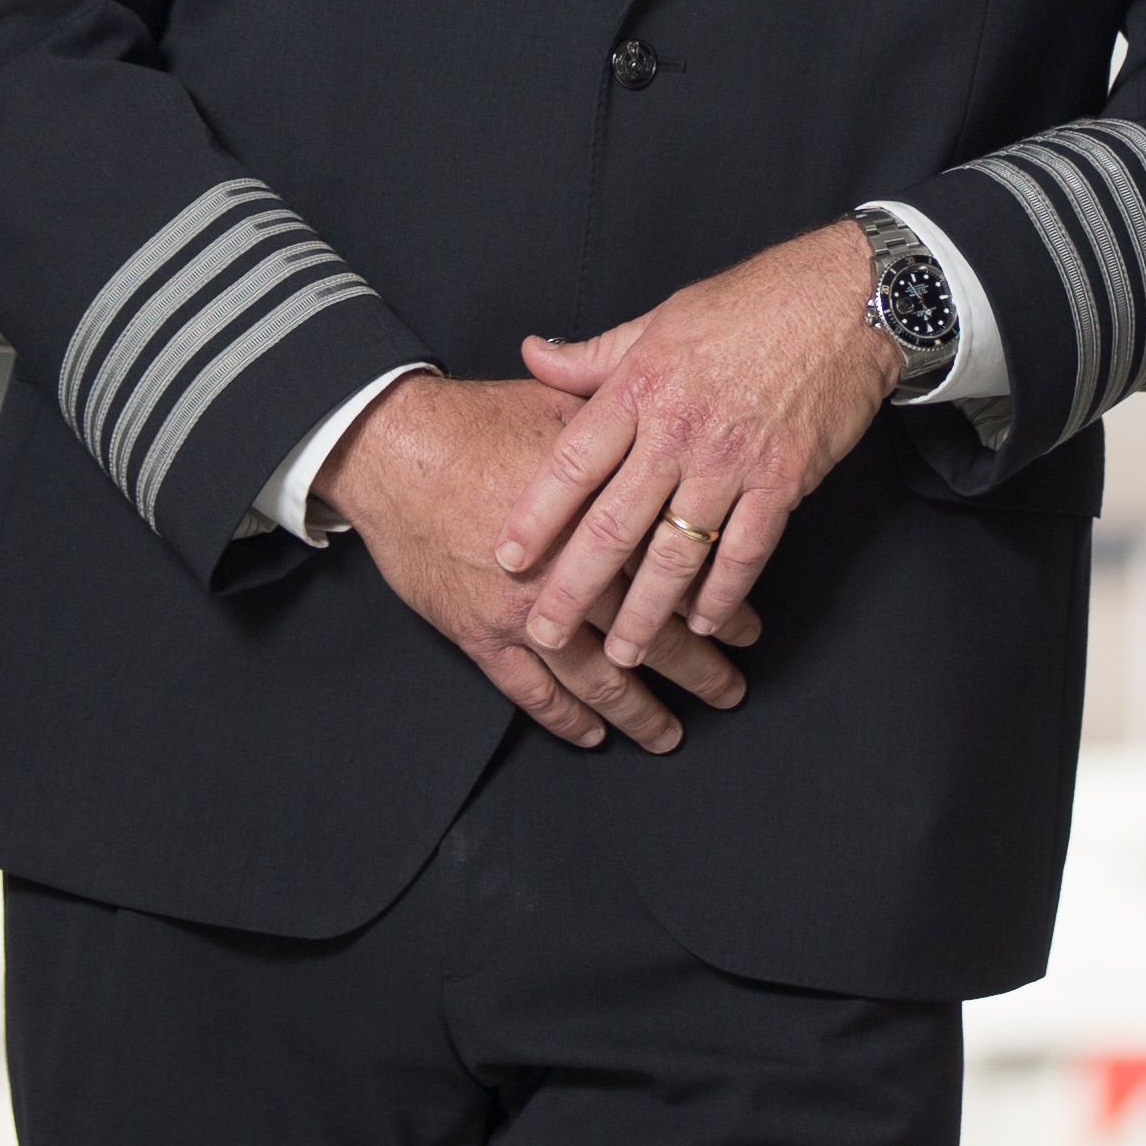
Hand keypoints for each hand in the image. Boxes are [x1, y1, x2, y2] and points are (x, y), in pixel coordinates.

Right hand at [321, 376, 744, 754]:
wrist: (394, 448)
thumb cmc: (478, 421)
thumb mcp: (565, 410)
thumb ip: (625, 434)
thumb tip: (675, 429)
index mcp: (601, 518)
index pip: (675, 574)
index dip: (717, 604)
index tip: (750, 628)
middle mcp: (570, 573)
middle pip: (648, 634)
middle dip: (697, 669)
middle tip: (731, 691)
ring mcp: (523, 612)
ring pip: (596, 679)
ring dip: (639, 713)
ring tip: (671, 735)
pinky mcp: (479, 635)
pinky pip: (530, 693)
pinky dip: (564, 720)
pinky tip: (592, 735)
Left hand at [503, 221, 896, 667]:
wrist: (846, 301)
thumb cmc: (751, 302)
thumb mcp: (660, 317)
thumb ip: (595, 354)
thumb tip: (533, 354)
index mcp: (641, 386)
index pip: (572, 463)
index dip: (537, 516)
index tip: (508, 557)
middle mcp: (679, 430)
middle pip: (613, 524)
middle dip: (574, 587)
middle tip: (544, 631)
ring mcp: (733, 461)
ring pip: (676, 553)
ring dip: (646, 613)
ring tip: (621, 654)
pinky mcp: (784, 481)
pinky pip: (745, 552)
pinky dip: (723, 595)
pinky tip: (703, 623)